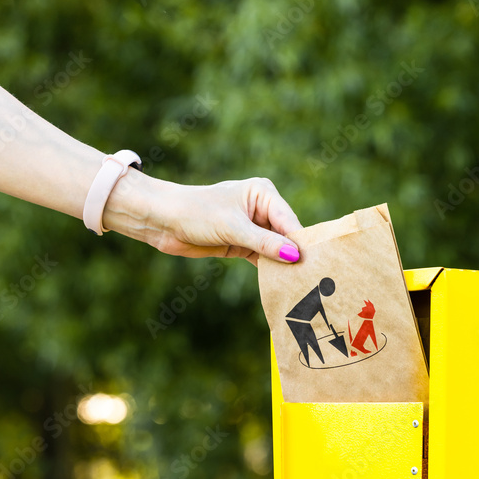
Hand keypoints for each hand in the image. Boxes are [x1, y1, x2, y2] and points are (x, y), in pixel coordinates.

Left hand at [103, 173, 301, 265]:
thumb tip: (294, 256)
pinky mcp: (242, 244)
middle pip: (286, 236)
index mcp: (264, 193)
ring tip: (299, 285)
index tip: (314, 265)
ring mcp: (253, 228)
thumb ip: (265, 243)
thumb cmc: (197, 213)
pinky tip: (280, 284)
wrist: (164, 221)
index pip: (290, 221)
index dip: (301, 243)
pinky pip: (263, 258)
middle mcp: (262, 209)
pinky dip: (270, 270)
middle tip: (311, 279)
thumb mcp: (233, 228)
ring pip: (276, 249)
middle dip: (294, 255)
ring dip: (282, 265)